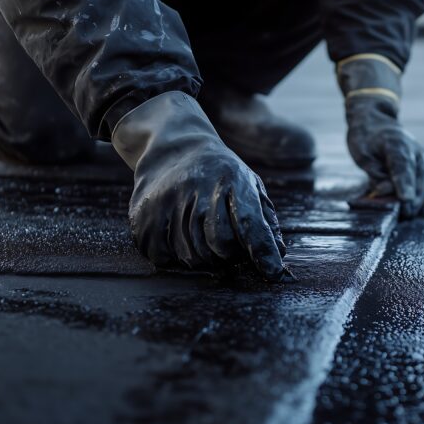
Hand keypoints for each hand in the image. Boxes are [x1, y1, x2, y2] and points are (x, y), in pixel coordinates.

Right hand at [112, 91, 288, 279]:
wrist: (172, 150)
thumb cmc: (221, 175)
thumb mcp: (250, 185)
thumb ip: (265, 220)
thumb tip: (278, 256)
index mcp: (232, 180)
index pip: (249, 223)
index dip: (262, 251)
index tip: (274, 273)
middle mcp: (198, 188)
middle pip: (220, 245)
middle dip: (229, 254)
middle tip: (228, 245)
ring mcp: (168, 201)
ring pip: (192, 255)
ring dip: (203, 256)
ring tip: (202, 235)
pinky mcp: (144, 216)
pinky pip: (164, 257)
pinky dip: (174, 257)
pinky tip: (179, 236)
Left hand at [345, 97, 423, 218]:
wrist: (378, 125)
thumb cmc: (367, 140)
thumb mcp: (362, 154)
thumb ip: (374, 173)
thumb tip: (382, 191)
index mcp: (397, 143)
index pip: (402, 165)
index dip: (404, 183)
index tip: (405, 199)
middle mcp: (416, 151)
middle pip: (420, 177)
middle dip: (413, 199)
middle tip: (403, 215)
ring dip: (423, 201)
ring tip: (412, 216)